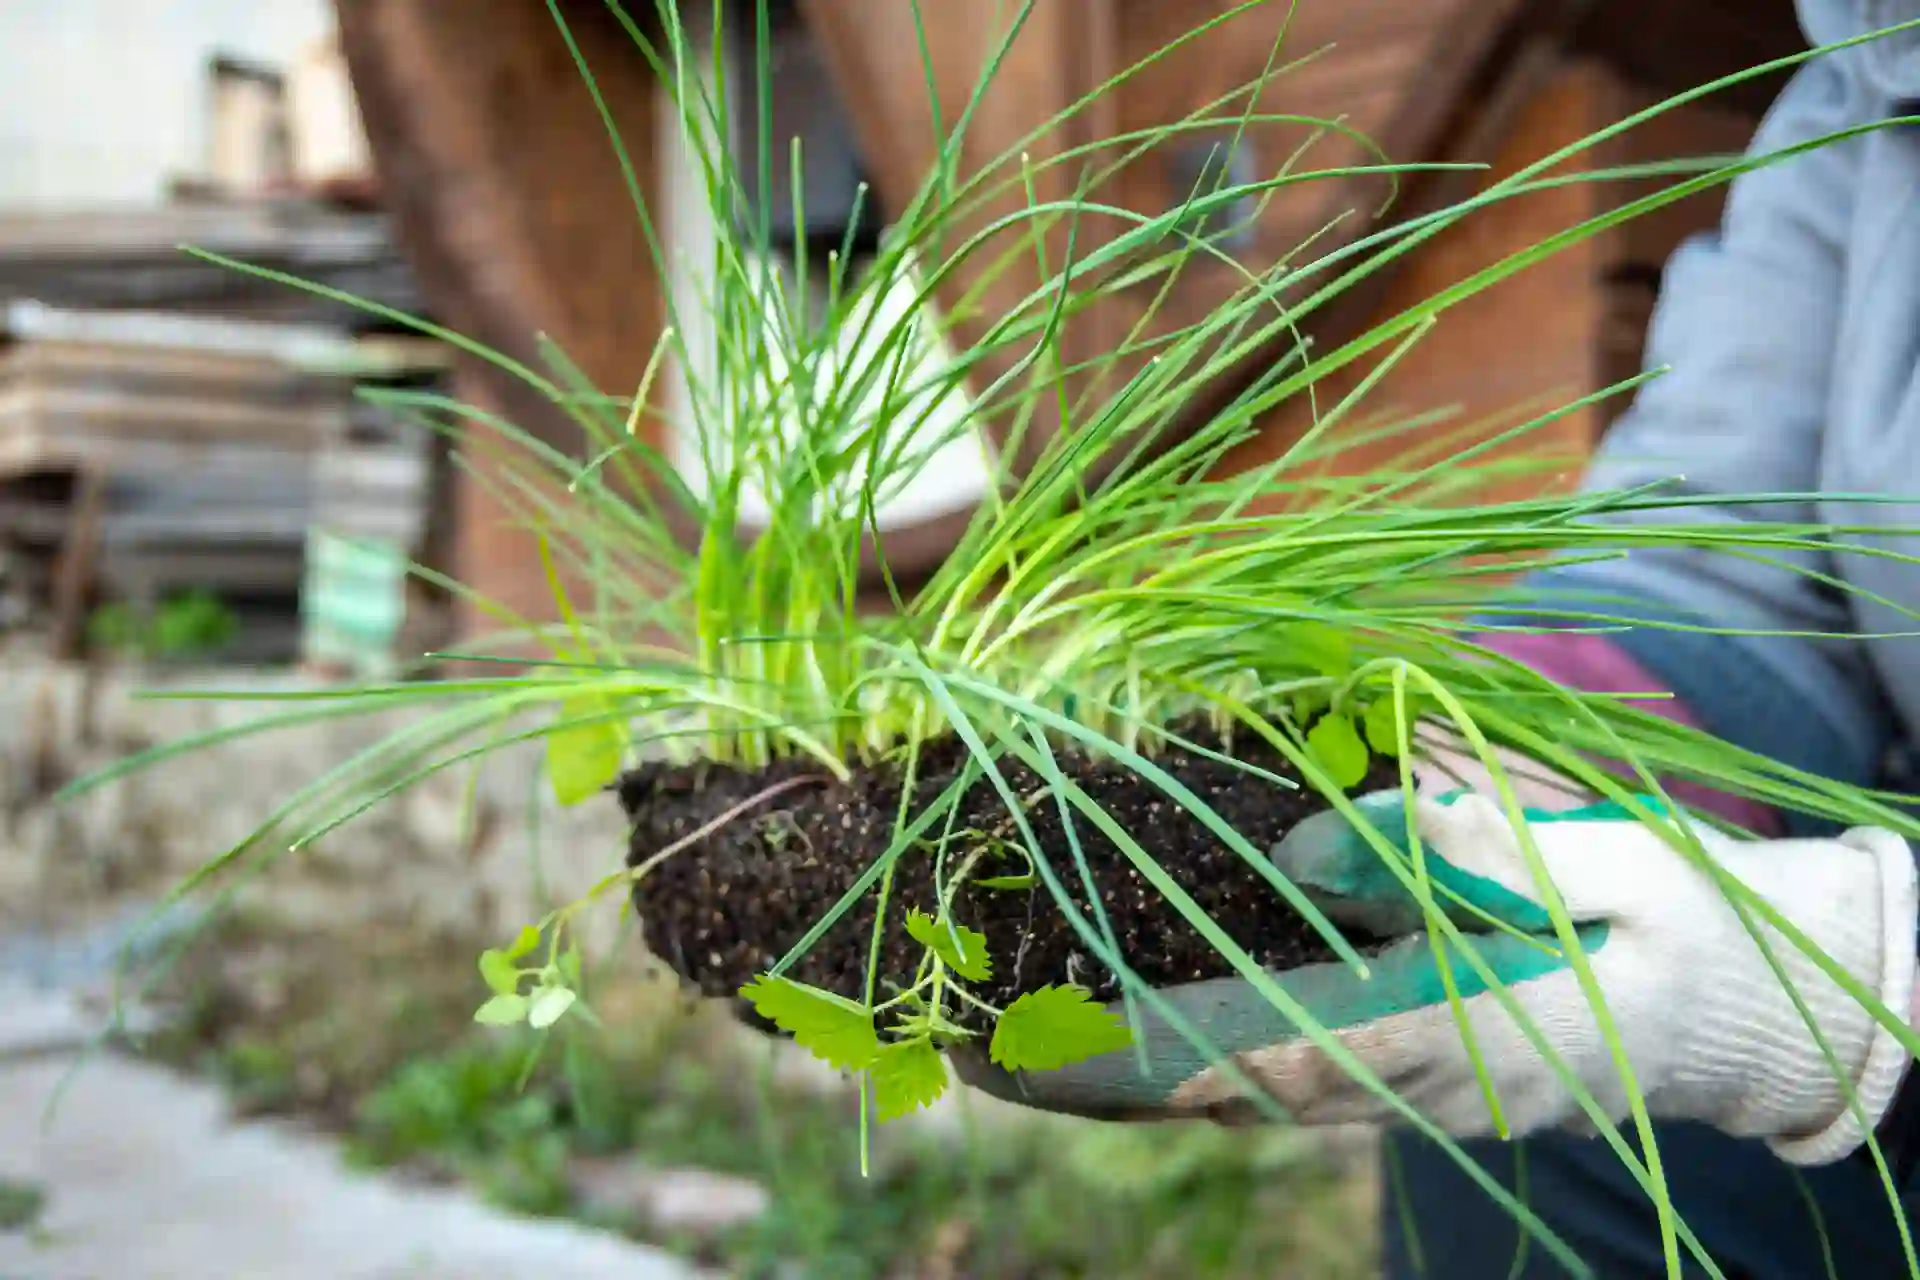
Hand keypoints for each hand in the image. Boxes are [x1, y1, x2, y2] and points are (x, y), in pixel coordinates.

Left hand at [952, 791, 1916, 1164]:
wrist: (1728, 1014)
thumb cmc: (1682, 931)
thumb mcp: (1615, 870)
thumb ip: (1474, 853)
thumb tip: (1318, 845)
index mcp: (1460, 1033)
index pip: (1284, 1053)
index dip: (1152, 1052)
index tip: (1043, 1047)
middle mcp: (1401, 1077)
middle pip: (1216, 1086)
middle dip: (1089, 1074)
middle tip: (955, 1045)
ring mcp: (1388, 1081)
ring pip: (1222, 1087)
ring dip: (1106, 1070)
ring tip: (981, 1039)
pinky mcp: (1383, 1063)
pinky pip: (1255, 1071)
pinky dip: (1163, 1059)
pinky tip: (1093, 1032)